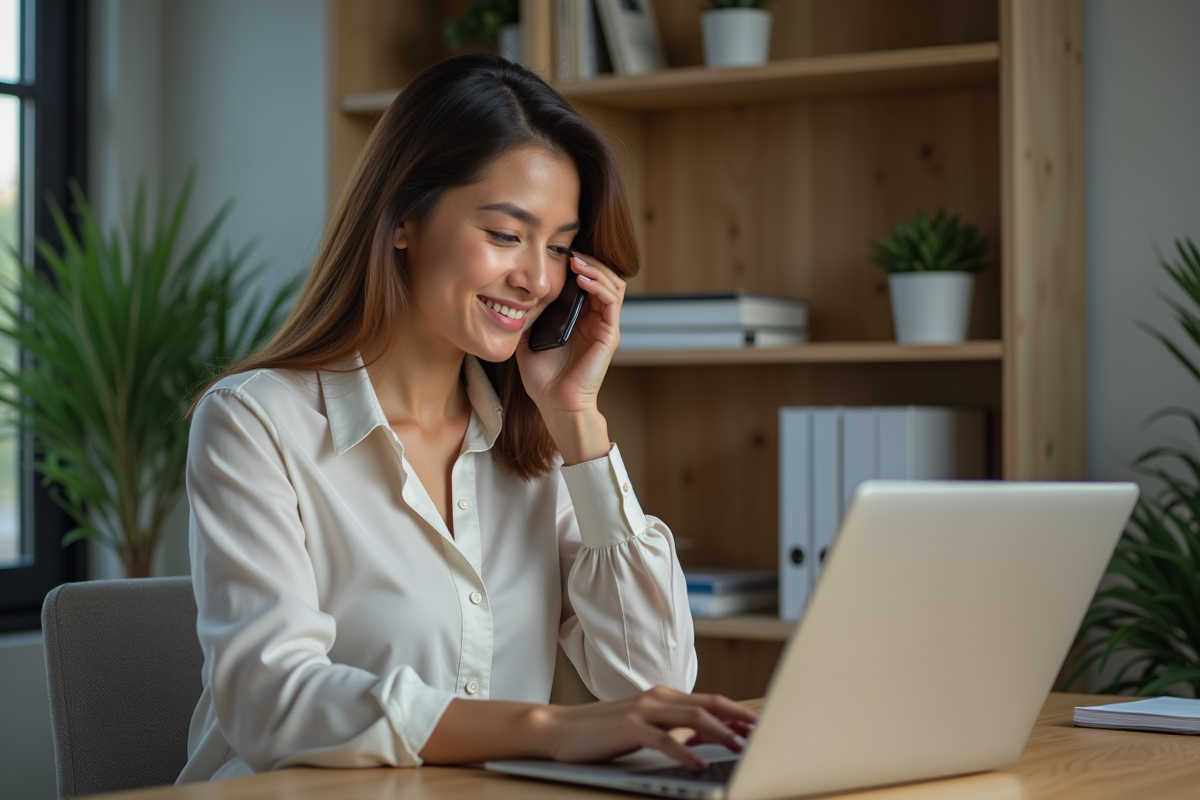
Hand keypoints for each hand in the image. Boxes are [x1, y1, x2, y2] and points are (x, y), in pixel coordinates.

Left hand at [515, 253, 624, 463]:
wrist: (555, 405)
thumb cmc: (543, 379)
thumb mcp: (528, 339)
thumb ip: (528, 318)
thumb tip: (514, 296)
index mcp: (579, 319)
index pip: (588, 281)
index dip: (578, 264)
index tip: (559, 252)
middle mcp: (595, 319)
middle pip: (605, 277)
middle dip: (590, 261)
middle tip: (570, 252)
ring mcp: (604, 326)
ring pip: (613, 284)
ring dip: (596, 269)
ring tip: (577, 261)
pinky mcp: (609, 334)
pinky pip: (612, 301)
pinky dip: (599, 285)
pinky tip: (583, 279)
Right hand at [536, 686, 757, 767]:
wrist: (560, 728)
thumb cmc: (603, 731)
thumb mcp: (644, 726)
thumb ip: (673, 729)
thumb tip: (708, 742)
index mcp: (662, 696)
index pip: (708, 701)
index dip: (736, 711)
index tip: (758, 725)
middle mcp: (656, 698)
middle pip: (707, 705)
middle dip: (737, 718)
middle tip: (760, 733)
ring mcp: (642, 710)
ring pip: (691, 718)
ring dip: (719, 733)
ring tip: (739, 748)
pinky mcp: (628, 727)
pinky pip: (664, 739)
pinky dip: (685, 752)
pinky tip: (699, 763)